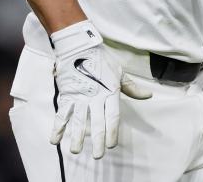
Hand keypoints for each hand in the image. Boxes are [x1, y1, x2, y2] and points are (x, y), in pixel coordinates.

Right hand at [49, 21, 151, 158]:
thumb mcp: (119, 73)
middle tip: (97, 156)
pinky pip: (61, 113)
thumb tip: (148, 96)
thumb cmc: (102, 60)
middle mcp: (95, 97)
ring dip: (76, 137)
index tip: (111, 145)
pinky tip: (55, 140)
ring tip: (76, 151)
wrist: (80, 46)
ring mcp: (80, 96)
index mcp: (110, 92)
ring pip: (78, 120)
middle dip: (97, 140)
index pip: (113, 116)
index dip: (112, 131)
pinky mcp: (67, 94)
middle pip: (97, 122)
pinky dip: (57, 127)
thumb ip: (132, 88)